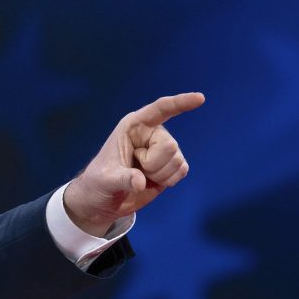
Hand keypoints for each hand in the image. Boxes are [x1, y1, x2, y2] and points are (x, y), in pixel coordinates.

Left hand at [64, 92, 204, 236]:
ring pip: (177, 160)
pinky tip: (152, 181)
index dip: (180, 103)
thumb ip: (123, 179)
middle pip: (169, 145)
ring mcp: (163, 149)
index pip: (160, 109)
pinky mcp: (171, 165)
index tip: (200, 98)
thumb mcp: (105, 180)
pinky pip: (182, 171)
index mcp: (133, 126)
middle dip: (153, 164)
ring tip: (140, 175)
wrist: (103, 200)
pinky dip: (168, 180)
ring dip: (159, 175)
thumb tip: (140, 182)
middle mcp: (151, 133)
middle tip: (134, 167)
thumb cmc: (98, 183)